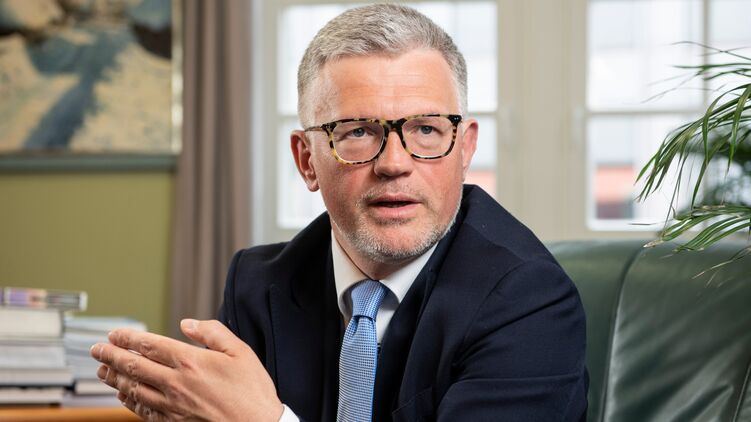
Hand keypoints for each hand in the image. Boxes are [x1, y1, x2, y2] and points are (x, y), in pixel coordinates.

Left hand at [90, 319, 283, 420]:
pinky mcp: (175, 421)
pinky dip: (129, 401)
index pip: (149, 345)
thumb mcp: (240, 351)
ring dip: (114, 378)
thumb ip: (212, 332)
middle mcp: (176, 384)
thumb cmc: (252, 391)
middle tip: (97, 349)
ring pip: (134, 389)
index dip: (127, 338)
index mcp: (191, 362)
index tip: (115, 334)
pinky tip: (124, 396)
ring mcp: (173, 405)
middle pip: (134, 366)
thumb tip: (188, 324)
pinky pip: (144, 410)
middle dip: (111, 356)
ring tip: (102, 370)